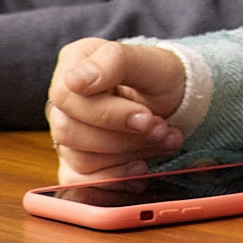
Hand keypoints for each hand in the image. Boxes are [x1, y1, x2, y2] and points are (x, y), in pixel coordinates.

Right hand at [47, 38, 187, 182]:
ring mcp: (69, 132)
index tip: (145, 117)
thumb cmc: (160, 75)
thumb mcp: (149, 61)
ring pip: (80, 158)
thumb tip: (75, 81)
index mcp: (73, 63)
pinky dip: (115, 178)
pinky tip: (141, 168)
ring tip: (162, 141)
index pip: (65, 96)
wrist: (178, 97)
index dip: (106, 114)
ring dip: (127, 156)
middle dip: (123, 138)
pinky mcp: (77, 161)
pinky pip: (80, 181)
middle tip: (160, 130)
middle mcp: (65, 99)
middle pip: (69, 132)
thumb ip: (114, 62)